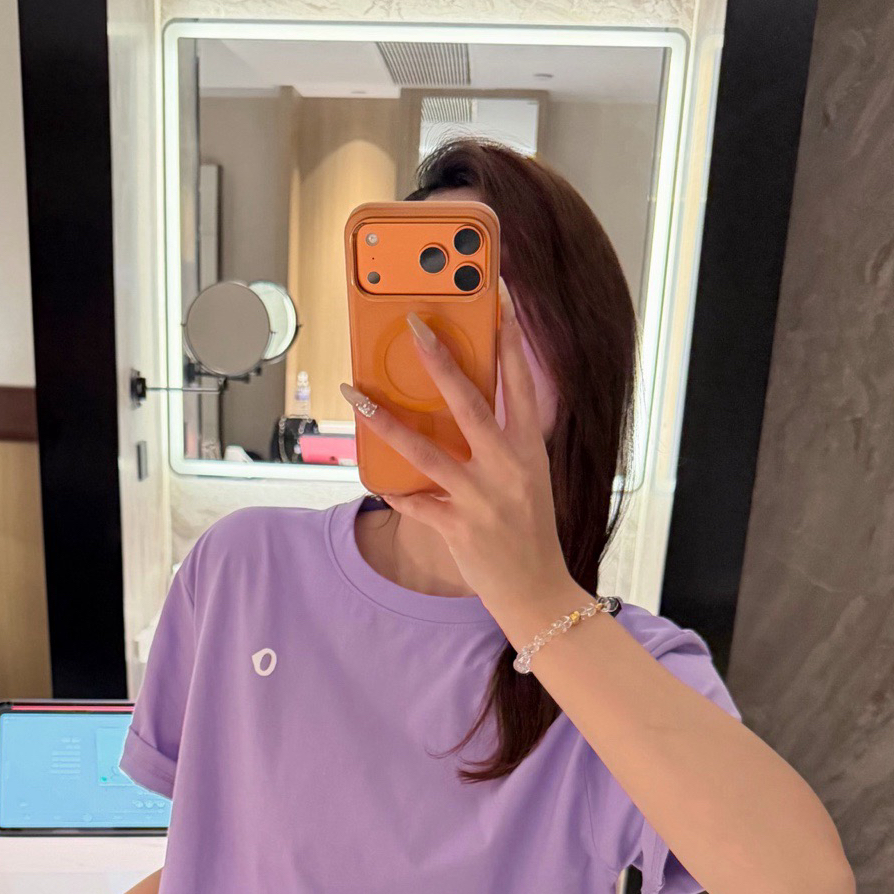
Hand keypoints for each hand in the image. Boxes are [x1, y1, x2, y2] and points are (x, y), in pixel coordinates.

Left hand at [341, 285, 578, 637]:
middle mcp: (507, 468)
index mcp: (529, 450)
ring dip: (386, 419)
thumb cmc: (529, 531)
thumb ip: (504, 442)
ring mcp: (481, 498)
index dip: (509, 341)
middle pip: (469, 403)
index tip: (498, 301)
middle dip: (439, 360)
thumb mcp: (529, 478)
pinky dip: (393, 489)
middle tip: (414, 325)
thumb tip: (466, 406)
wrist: (538, 592)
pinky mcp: (458, 528)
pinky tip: (373, 477)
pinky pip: (414, 502)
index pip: (519, 383)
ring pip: (426, 450)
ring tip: (356, 393)